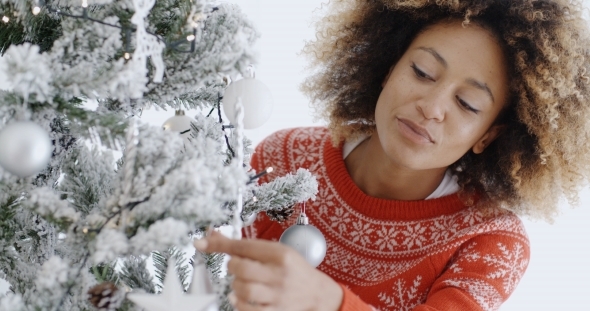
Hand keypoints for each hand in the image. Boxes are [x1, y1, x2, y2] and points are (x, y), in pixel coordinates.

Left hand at [194, 231, 342, 310]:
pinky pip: (248, 309)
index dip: (220, 244)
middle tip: (237, 266)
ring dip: (236, 285)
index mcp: (280, 254)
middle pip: (241, 268)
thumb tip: (215, 236)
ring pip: (243, 289)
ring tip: (243, 282)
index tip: (202, 243)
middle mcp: (279, 273)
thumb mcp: (277, 251)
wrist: (317, 294)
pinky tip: (240, 298)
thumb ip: (249, 247)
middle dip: (232, 267)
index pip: (244, 246)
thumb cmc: (294, 269)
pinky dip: (239, 303)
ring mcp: (278, 294)